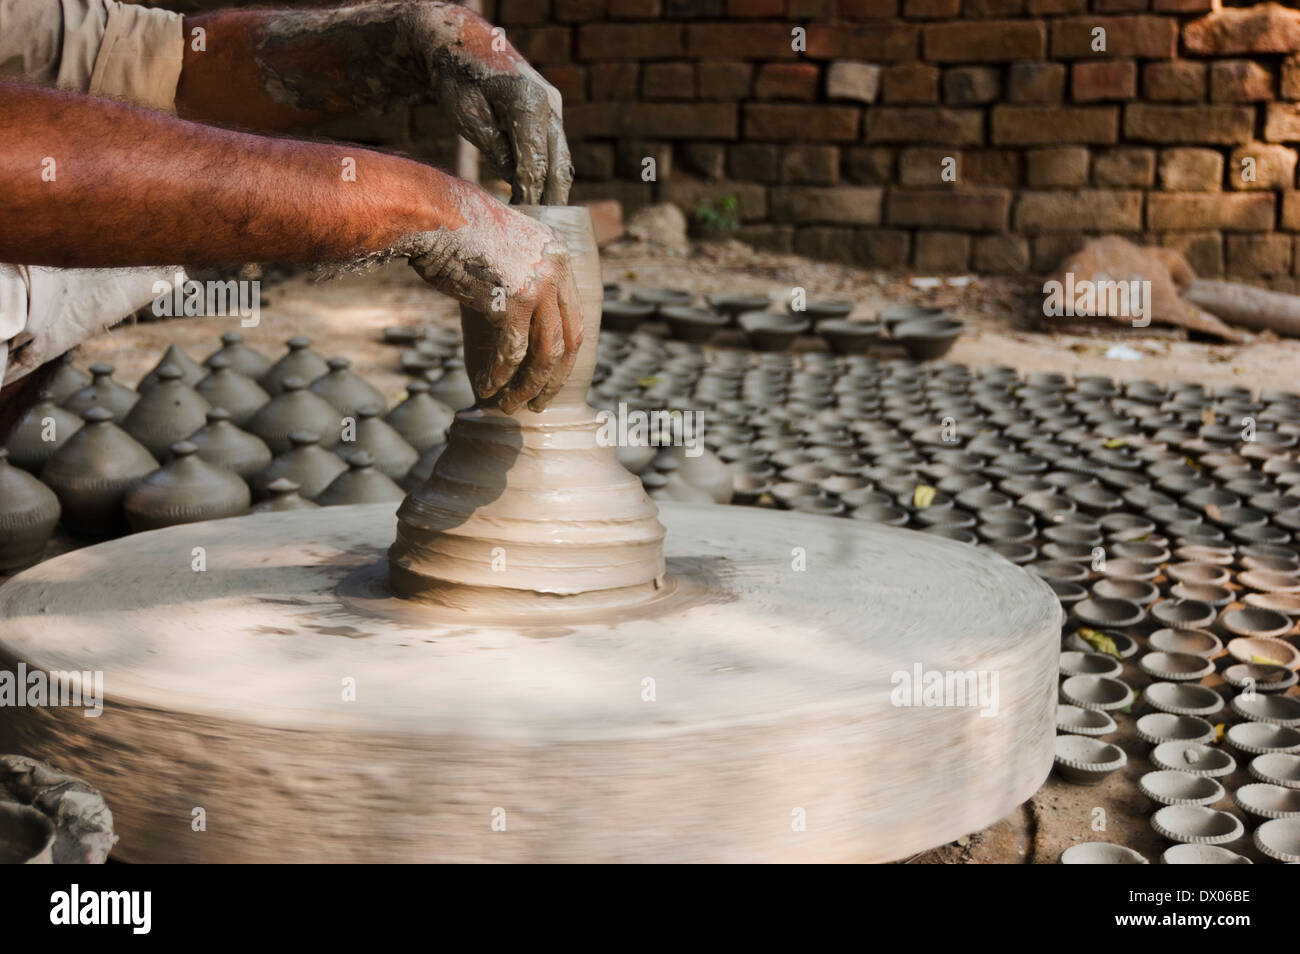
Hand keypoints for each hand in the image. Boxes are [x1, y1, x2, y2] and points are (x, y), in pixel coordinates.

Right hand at [402, 195, 581, 412]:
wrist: (431, 213)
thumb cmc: (453, 231)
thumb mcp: (500, 251)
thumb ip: (515, 281)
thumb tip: (510, 323)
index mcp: (557, 256)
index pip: (574, 318)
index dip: (563, 355)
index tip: (550, 378)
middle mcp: (556, 270)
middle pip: (568, 340)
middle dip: (552, 379)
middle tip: (538, 404)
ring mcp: (539, 284)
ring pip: (545, 352)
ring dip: (528, 386)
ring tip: (510, 405)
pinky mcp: (515, 298)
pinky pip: (512, 350)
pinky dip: (500, 374)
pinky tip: (488, 388)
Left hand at [404, 3, 572, 204]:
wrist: (461, 41)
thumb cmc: (456, 77)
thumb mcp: (468, 117)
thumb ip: (496, 149)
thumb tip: (516, 181)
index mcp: (528, 104)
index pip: (535, 164)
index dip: (529, 196)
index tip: (522, 224)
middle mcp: (549, 105)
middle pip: (558, 166)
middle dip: (550, 201)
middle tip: (539, 233)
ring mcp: (554, 106)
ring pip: (562, 160)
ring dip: (554, 190)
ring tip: (542, 221)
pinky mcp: (550, 110)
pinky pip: (556, 149)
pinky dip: (550, 173)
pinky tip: (540, 197)